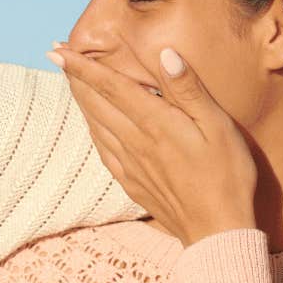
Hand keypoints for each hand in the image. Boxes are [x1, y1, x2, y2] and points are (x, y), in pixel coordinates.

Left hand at [47, 42, 257, 245]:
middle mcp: (135, 142)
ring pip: (95, 125)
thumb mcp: (218, 126)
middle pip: (96, 103)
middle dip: (75, 78)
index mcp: (155, 123)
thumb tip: (165, 54)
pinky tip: (92, 127)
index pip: (110, 86)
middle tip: (56, 56)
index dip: (82, 67)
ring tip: (72, 83)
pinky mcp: (133, 183)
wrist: (217, 232)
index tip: (57, 50)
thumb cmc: (227, 176)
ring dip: (80, 101)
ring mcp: (131, 165)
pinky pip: (103, 150)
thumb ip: (188, 89)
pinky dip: (92, 130)